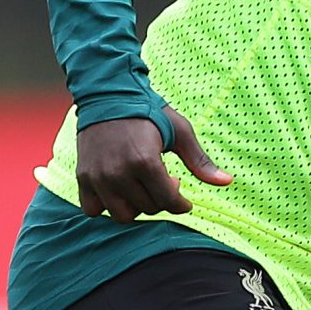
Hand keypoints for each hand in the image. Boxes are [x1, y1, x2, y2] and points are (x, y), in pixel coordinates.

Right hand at [74, 107, 232, 221]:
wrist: (108, 94)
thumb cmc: (148, 111)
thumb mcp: (180, 132)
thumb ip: (200, 161)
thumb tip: (228, 181)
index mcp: (145, 162)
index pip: (168, 203)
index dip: (181, 203)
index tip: (181, 191)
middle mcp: (118, 173)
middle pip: (148, 209)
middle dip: (161, 199)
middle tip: (162, 179)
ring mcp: (98, 177)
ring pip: (123, 215)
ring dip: (136, 206)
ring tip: (142, 186)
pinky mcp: (83, 176)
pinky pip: (94, 209)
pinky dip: (107, 205)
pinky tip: (119, 190)